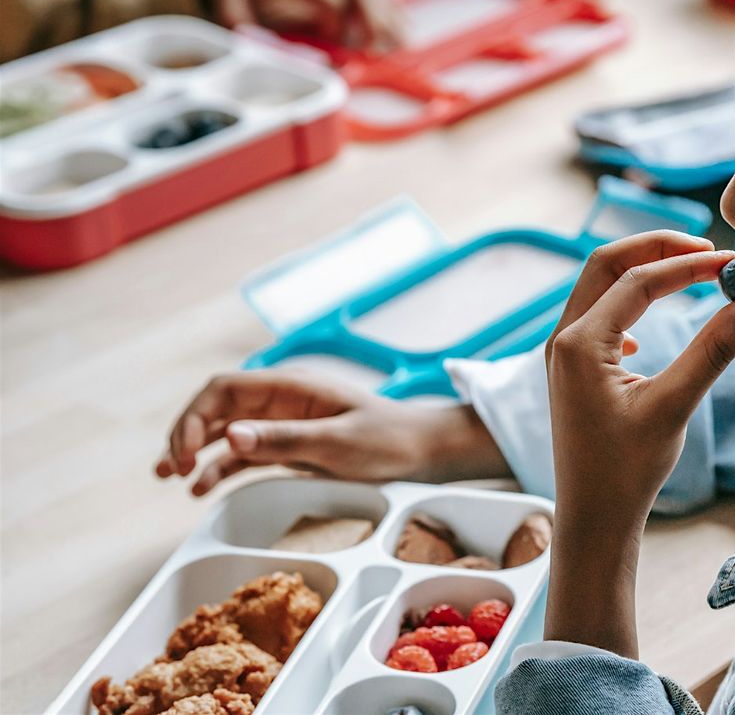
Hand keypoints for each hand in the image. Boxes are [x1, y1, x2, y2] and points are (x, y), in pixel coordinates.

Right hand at [157, 370, 508, 495]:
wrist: (424, 451)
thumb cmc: (388, 441)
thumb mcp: (337, 443)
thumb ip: (284, 439)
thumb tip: (231, 436)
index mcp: (291, 386)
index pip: (224, 389)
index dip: (194, 416)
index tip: (184, 452)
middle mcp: (282, 399)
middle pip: (217, 407)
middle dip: (186, 433)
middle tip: (171, 468)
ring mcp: (284, 422)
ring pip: (226, 430)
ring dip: (195, 450)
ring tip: (170, 477)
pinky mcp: (291, 445)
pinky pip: (246, 453)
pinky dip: (221, 467)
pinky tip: (201, 488)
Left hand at [542, 231, 734, 655]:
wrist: (591, 518)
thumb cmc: (626, 471)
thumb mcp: (673, 407)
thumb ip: (711, 352)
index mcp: (580, 343)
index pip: (637, 279)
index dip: (686, 264)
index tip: (729, 262)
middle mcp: (563, 339)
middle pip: (606, 263)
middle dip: (656, 248)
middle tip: (706, 249)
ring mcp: (562, 353)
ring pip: (599, 286)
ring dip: (642, 271)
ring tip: (690, 272)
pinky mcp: (571, 369)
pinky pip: (596, 314)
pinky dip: (627, 302)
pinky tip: (647, 333)